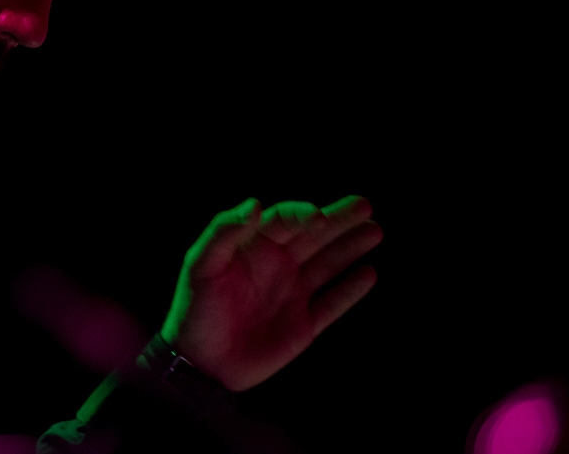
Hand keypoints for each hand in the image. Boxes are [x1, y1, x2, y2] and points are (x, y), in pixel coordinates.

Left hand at [160, 195, 381, 390]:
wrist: (200, 364)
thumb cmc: (194, 311)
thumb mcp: (200, 265)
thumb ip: (224, 232)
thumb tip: (254, 203)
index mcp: (252, 247)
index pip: (284, 221)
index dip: (302, 213)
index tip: (319, 216)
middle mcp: (275, 266)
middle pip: (313, 236)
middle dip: (339, 220)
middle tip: (364, 205)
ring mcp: (291, 294)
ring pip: (328, 264)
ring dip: (350, 247)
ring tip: (374, 230)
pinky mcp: (303, 326)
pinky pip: (332, 304)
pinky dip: (350, 290)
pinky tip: (368, 273)